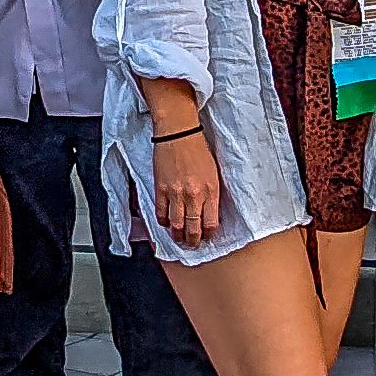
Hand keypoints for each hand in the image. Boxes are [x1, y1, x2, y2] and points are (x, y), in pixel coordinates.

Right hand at [151, 125, 223, 246]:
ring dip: (178, 235)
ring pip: (176, 225)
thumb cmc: (198, 148)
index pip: (211, 223)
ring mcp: (176, 193)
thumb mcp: (214, 172)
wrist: (179, 132)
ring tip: (179, 238)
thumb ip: (212, 193)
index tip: (207, 236)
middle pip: (194, 228)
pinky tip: (166, 222)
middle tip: (192, 244)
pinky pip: (161, 213)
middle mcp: (194, 195)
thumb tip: (210, 211)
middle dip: (193, 240)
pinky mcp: (161, 188)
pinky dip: (163, 221)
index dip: (209, 234)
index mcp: (211, 190)